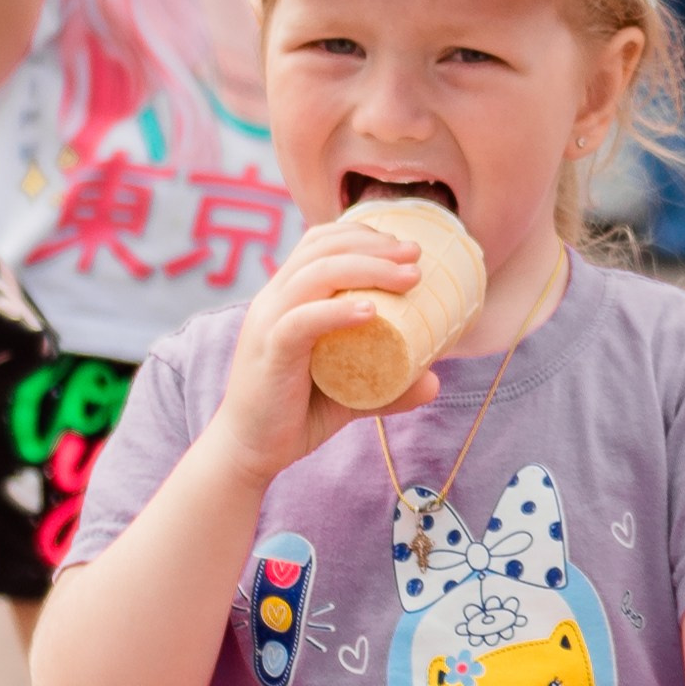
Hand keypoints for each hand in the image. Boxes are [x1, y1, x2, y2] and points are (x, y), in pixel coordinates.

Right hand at [204, 219, 433, 492]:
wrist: (250, 450)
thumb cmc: (296, 415)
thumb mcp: (351, 394)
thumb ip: (388, 387)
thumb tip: (434, 382)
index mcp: (288, 297)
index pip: (320, 244)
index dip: (363, 235)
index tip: (405, 248)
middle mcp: (275, 300)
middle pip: (323, 250)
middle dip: (374, 245)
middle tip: (417, 255)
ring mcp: (268, 322)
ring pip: (316, 275)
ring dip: (368, 269)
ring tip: (410, 278)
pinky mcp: (269, 351)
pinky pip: (301, 321)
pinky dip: (337, 311)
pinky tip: (371, 312)